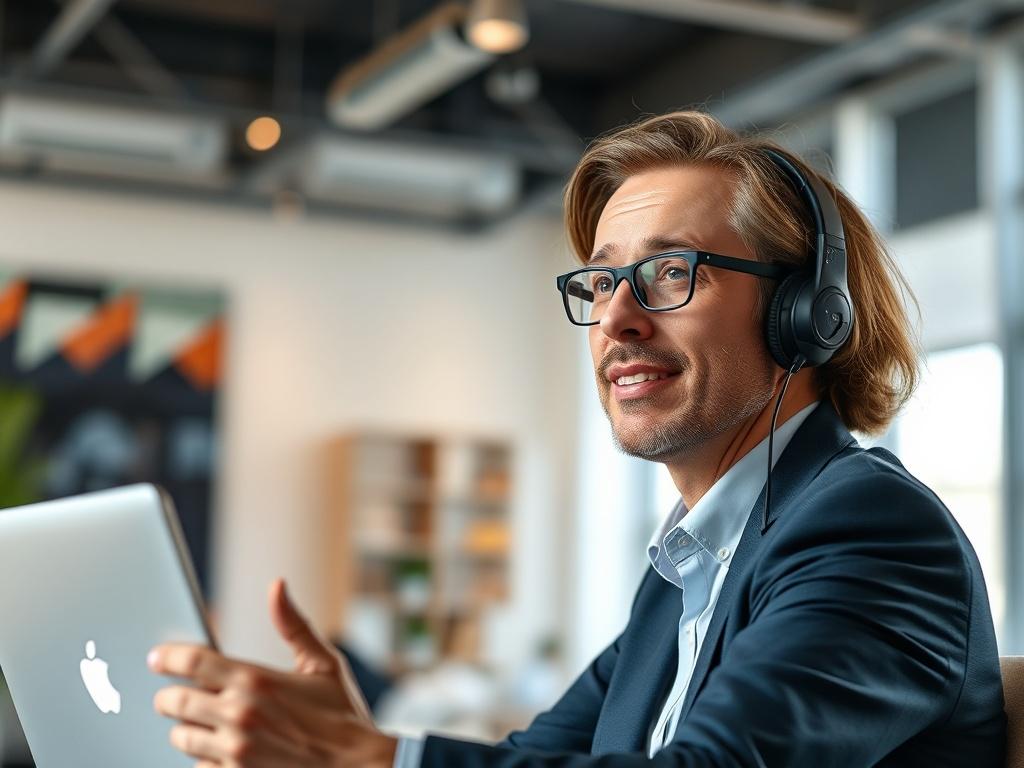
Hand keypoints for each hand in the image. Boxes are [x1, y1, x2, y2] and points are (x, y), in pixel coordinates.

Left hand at [149, 578, 397, 766]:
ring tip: (204, 725)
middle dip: (171, 697)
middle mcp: (239, 714)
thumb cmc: (342, 713)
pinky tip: (222, 753)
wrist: (358, 765)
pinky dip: (205, 760)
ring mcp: (234, 751)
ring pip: (180, 738)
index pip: (192, 661)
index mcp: (255, 679)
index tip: (157, 658)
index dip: (167, 657)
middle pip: (174, 701)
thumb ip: (293, 624)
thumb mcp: (323, 663)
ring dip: (187, 730)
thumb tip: (277, 585)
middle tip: (177, 695)